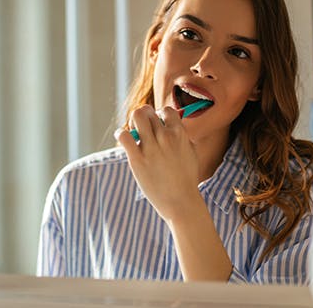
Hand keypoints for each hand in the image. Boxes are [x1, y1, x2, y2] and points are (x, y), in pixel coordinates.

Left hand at [115, 105, 202, 222]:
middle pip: (148, 111)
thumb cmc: (187, 179)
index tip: (158, 125)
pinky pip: (123, 136)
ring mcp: (151, 148)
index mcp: (180, 134)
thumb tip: (172, 124)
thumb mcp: (191, 152)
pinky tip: (124, 140)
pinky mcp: (137, 160)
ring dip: (133, 122)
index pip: (166, 110)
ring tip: (135, 134)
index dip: (160, 115)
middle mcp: (165, 138)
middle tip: (143, 129)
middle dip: (144, 117)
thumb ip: (182, 136)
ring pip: (136, 117)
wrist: (181, 202)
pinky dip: (121, 134)